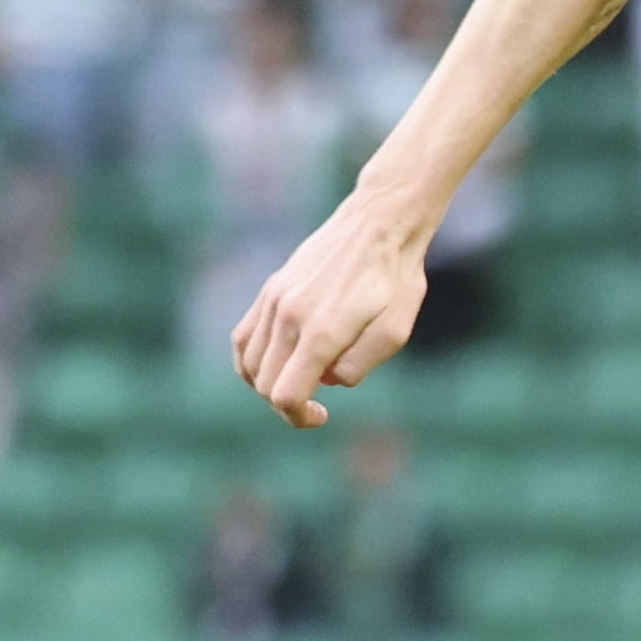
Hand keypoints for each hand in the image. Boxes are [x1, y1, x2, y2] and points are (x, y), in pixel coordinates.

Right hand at [230, 194, 434, 428]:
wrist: (378, 223)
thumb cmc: (396, 279)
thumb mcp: (395, 332)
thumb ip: (359, 365)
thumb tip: (327, 382)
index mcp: (322, 332)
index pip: (287, 395)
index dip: (299, 417)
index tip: (321, 416)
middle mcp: (289, 317)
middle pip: (265, 385)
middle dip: (287, 405)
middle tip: (315, 407)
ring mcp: (274, 300)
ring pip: (248, 363)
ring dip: (268, 384)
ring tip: (299, 384)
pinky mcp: (270, 289)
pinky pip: (243, 336)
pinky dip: (251, 360)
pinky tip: (276, 365)